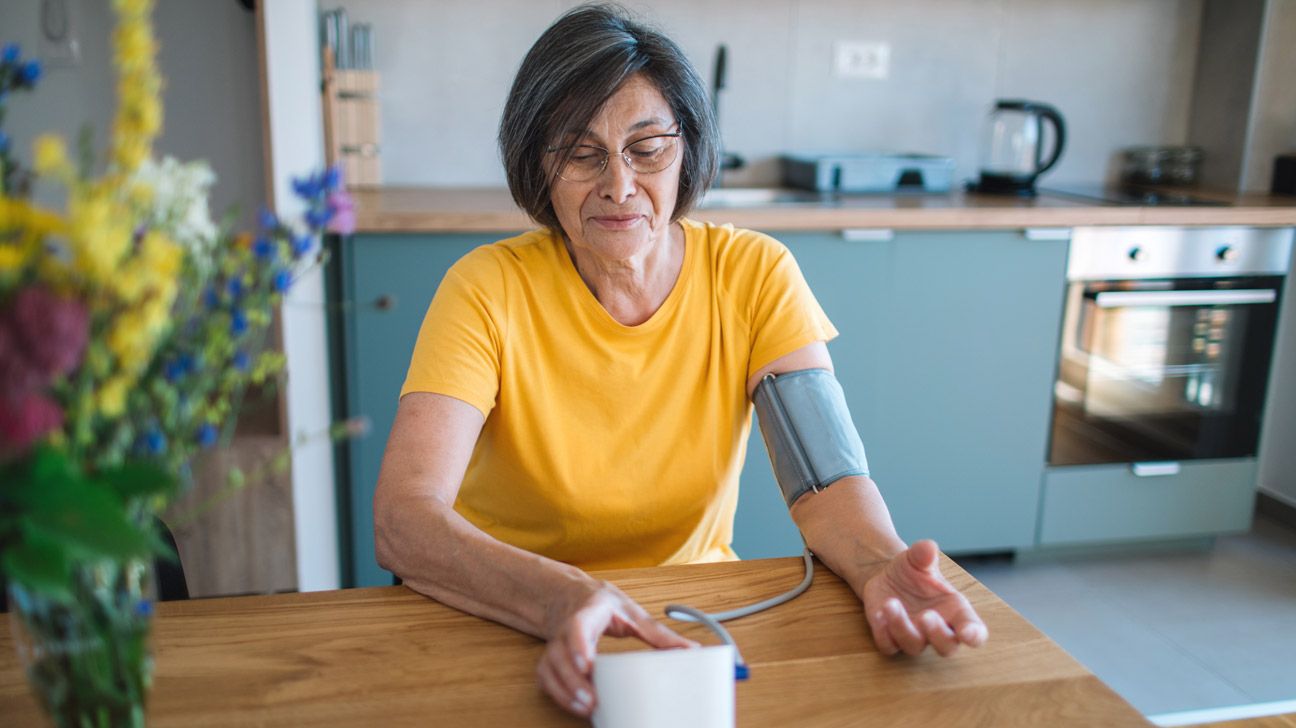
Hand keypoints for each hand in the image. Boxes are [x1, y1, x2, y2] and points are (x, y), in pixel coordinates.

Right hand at [537, 579, 697, 717]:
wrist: (575, 597)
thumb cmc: (604, 605)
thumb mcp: (634, 613)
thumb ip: (661, 634)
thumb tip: (691, 649)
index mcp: (590, 611)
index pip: (578, 625)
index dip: (579, 645)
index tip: (587, 665)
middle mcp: (567, 627)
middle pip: (560, 653)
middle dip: (573, 679)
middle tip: (592, 700)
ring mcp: (556, 643)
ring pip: (549, 667)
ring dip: (565, 690)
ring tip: (587, 708)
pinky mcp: (551, 658)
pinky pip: (546, 677)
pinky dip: (558, 693)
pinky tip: (576, 705)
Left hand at [860, 539, 987, 656]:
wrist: (886, 574)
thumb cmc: (913, 569)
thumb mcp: (918, 557)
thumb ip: (925, 553)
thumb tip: (928, 547)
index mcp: (956, 611)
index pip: (974, 632)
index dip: (974, 635)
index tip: (968, 633)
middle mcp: (938, 629)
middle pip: (947, 647)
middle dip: (937, 635)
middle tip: (926, 615)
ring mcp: (915, 636)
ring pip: (914, 646)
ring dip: (902, 627)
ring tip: (891, 602)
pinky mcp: (891, 638)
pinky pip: (888, 645)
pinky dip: (883, 633)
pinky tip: (878, 614)